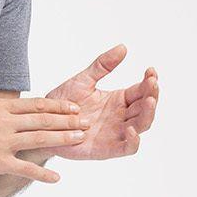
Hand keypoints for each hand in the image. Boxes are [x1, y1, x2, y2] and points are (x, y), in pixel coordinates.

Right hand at [0, 96, 89, 180]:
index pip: (35, 104)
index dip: (57, 105)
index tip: (73, 107)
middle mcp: (3, 121)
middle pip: (44, 118)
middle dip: (68, 120)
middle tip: (86, 122)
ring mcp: (1, 141)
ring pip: (40, 138)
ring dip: (64, 139)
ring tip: (81, 139)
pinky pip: (25, 168)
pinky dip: (43, 174)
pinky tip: (56, 178)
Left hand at [43, 45, 158, 158]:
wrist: (44, 124)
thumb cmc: (62, 103)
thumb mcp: (83, 80)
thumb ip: (102, 65)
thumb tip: (123, 47)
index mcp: (119, 100)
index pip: (141, 90)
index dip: (149, 81)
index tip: (151, 71)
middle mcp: (121, 116)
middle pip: (145, 108)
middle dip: (152, 95)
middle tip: (152, 83)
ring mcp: (115, 133)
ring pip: (141, 126)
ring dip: (148, 114)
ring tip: (148, 101)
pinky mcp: (106, 149)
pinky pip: (126, 148)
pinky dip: (133, 141)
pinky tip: (132, 130)